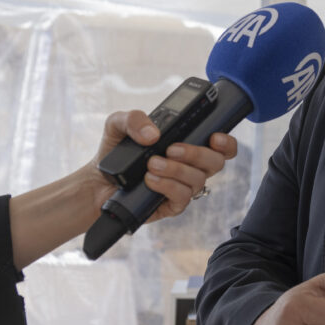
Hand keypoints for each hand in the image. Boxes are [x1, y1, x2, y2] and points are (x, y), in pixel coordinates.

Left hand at [88, 109, 237, 220]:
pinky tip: (149, 180)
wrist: (97, 182)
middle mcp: (191, 167)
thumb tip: (154, 135)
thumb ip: (134, 119)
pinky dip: (167, 186)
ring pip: (198, 179)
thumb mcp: (118, 125)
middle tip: (172, 149)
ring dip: (176, 170)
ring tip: (152, 164)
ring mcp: (183, 187)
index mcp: (188, 144)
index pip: (222, 146)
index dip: (227, 143)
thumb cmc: (115, 152)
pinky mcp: (171, 206)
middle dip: (196, 153)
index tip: (214, 137)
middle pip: (216, 162)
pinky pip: (182, 197)